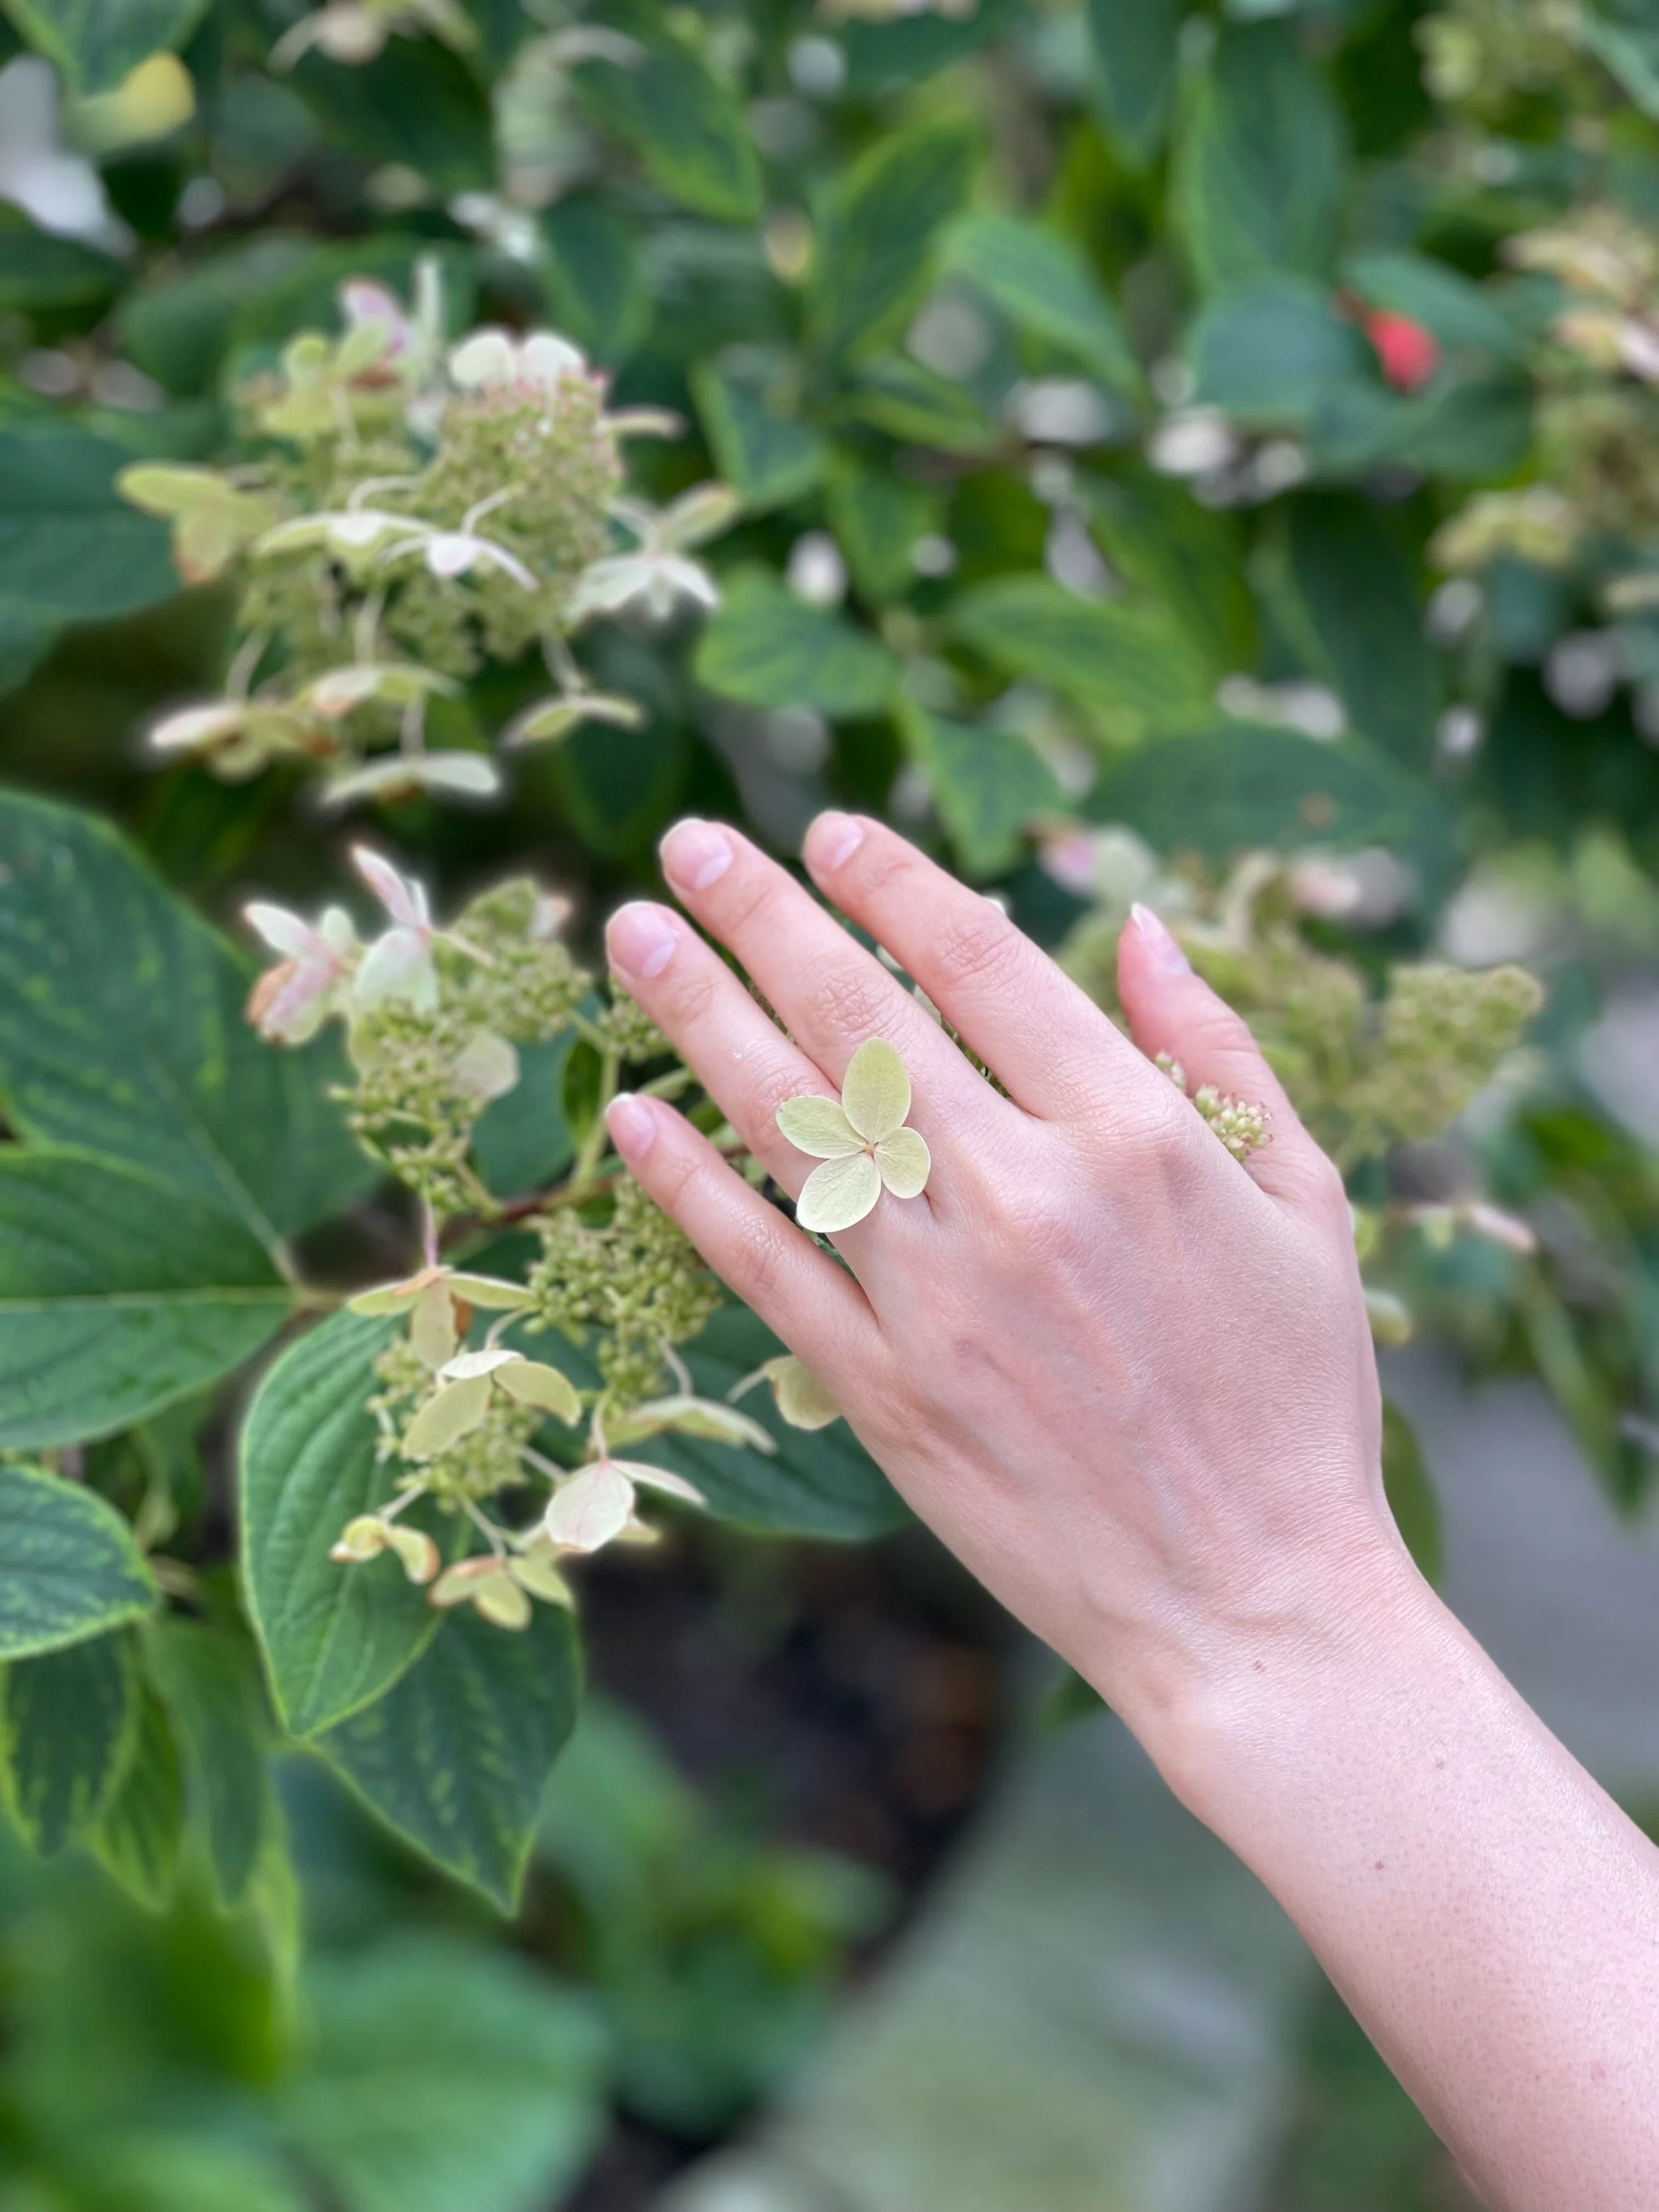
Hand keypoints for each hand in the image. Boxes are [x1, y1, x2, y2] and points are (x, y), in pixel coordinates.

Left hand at [602, 811, 1417, 1790]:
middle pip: (863, 1019)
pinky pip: (764, 1267)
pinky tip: (632, 1119)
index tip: (830, 832)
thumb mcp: (1305, 1203)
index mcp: (1135, 1139)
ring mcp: (939, 1300)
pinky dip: (690, 1189)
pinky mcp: (882, 1394)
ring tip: (630, 935)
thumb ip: (1218, 1051)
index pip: (984, 964)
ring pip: (793, 1125)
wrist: (1252, 1605)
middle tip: (689, 843)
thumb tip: (1135, 924)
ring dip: (699, 1017)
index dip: (893, 884)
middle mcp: (1023, 1200)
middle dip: (763, 916)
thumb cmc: (1297, 1399)